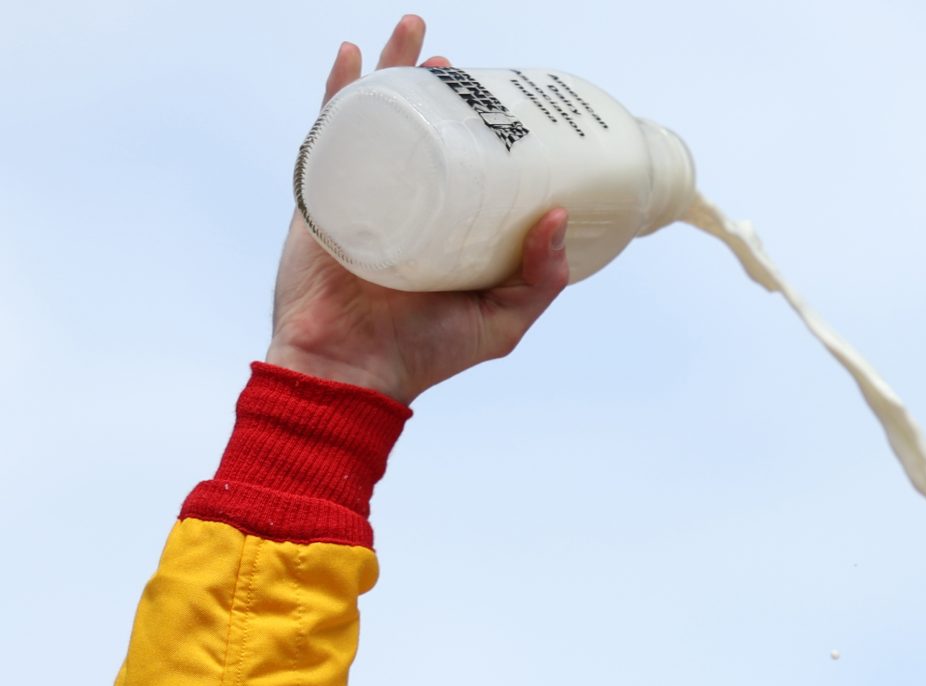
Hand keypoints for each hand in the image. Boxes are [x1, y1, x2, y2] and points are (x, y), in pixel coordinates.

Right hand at [265, 15, 570, 403]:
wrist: (350, 369)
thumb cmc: (427, 353)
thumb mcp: (502, 319)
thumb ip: (538, 277)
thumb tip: (558, 214)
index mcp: (448, 228)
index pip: (468, 167)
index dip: (482, 131)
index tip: (503, 100)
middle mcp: (408, 205)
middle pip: (423, 132)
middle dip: (438, 89)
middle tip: (457, 62)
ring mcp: (365, 195)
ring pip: (379, 120)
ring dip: (393, 72)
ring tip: (415, 33)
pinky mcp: (325, 195)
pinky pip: (330, 132)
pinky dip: (340, 92)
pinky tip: (354, 56)